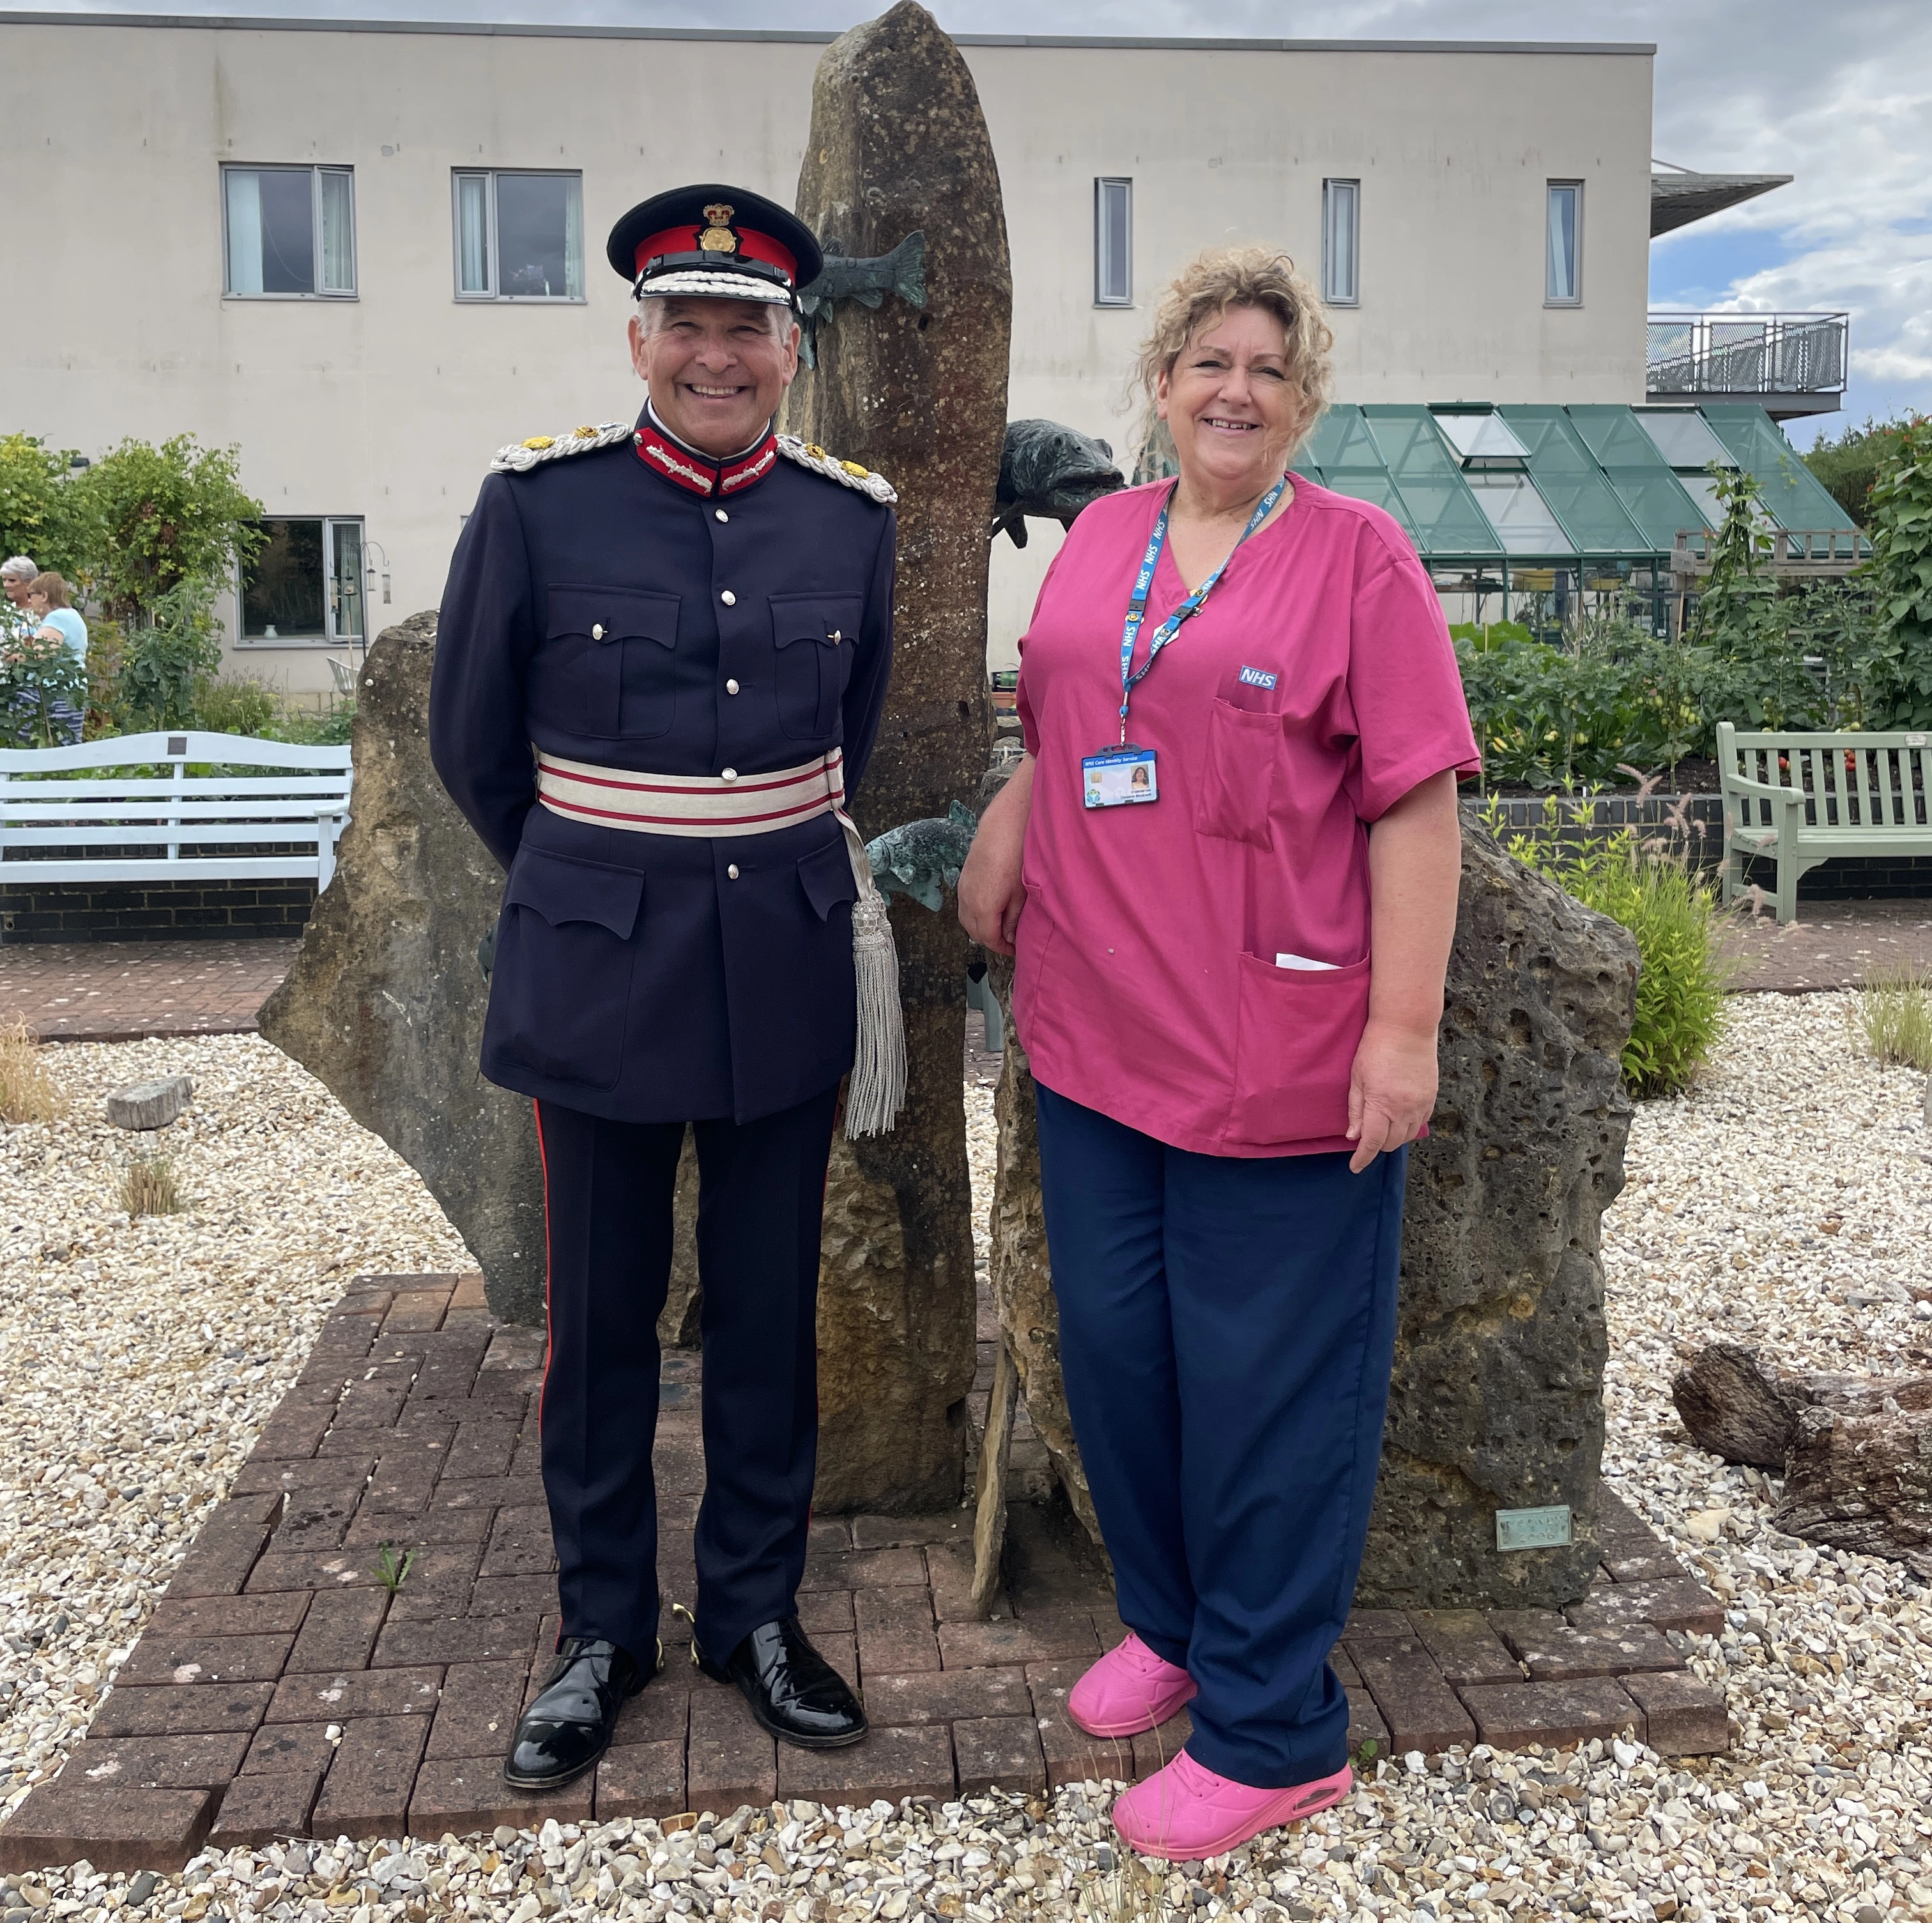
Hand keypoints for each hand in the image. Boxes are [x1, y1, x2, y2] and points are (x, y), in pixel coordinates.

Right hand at [957, 754, 1032, 956]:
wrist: (1006, 822)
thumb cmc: (1019, 856)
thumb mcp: (1022, 894)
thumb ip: (1012, 919)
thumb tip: (1008, 937)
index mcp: (983, 907)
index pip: (988, 938)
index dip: (1002, 948)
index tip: (1016, 949)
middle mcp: (967, 900)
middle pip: (974, 931)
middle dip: (991, 939)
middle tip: (1010, 940)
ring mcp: (962, 886)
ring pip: (966, 918)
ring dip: (981, 926)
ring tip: (1002, 924)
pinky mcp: (963, 875)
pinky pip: (964, 903)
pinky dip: (975, 912)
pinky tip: (991, 906)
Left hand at [1345, 1018, 1438, 1173]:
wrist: (1407, 1027)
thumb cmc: (1375, 1048)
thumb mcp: (1357, 1078)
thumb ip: (1356, 1110)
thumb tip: (1353, 1136)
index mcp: (1382, 1105)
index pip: (1372, 1143)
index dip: (1362, 1158)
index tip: (1355, 1167)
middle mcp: (1404, 1109)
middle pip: (1391, 1143)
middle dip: (1377, 1146)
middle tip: (1366, 1137)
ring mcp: (1421, 1104)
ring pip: (1408, 1136)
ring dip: (1394, 1137)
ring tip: (1382, 1127)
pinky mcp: (1432, 1097)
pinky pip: (1422, 1122)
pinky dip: (1409, 1126)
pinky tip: (1399, 1118)